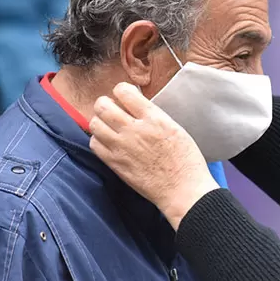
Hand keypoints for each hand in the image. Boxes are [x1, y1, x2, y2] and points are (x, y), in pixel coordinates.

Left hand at [90, 83, 221, 227]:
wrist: (183, 189)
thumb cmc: (185, 161)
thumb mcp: (175, 128)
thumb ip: (153, 116)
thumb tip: (137, 108)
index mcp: (154, 118)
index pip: (124, 91)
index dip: (121, 91)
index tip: (124, 97)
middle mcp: (135, 130)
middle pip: (103, 106)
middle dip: (105, 103)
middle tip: (111, 109)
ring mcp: (122, 147)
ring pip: (94, 124)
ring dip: (100, 121)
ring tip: (108, 126)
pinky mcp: (115, 163)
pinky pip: (94, 144)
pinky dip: (98, 140)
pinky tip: (108, 142)